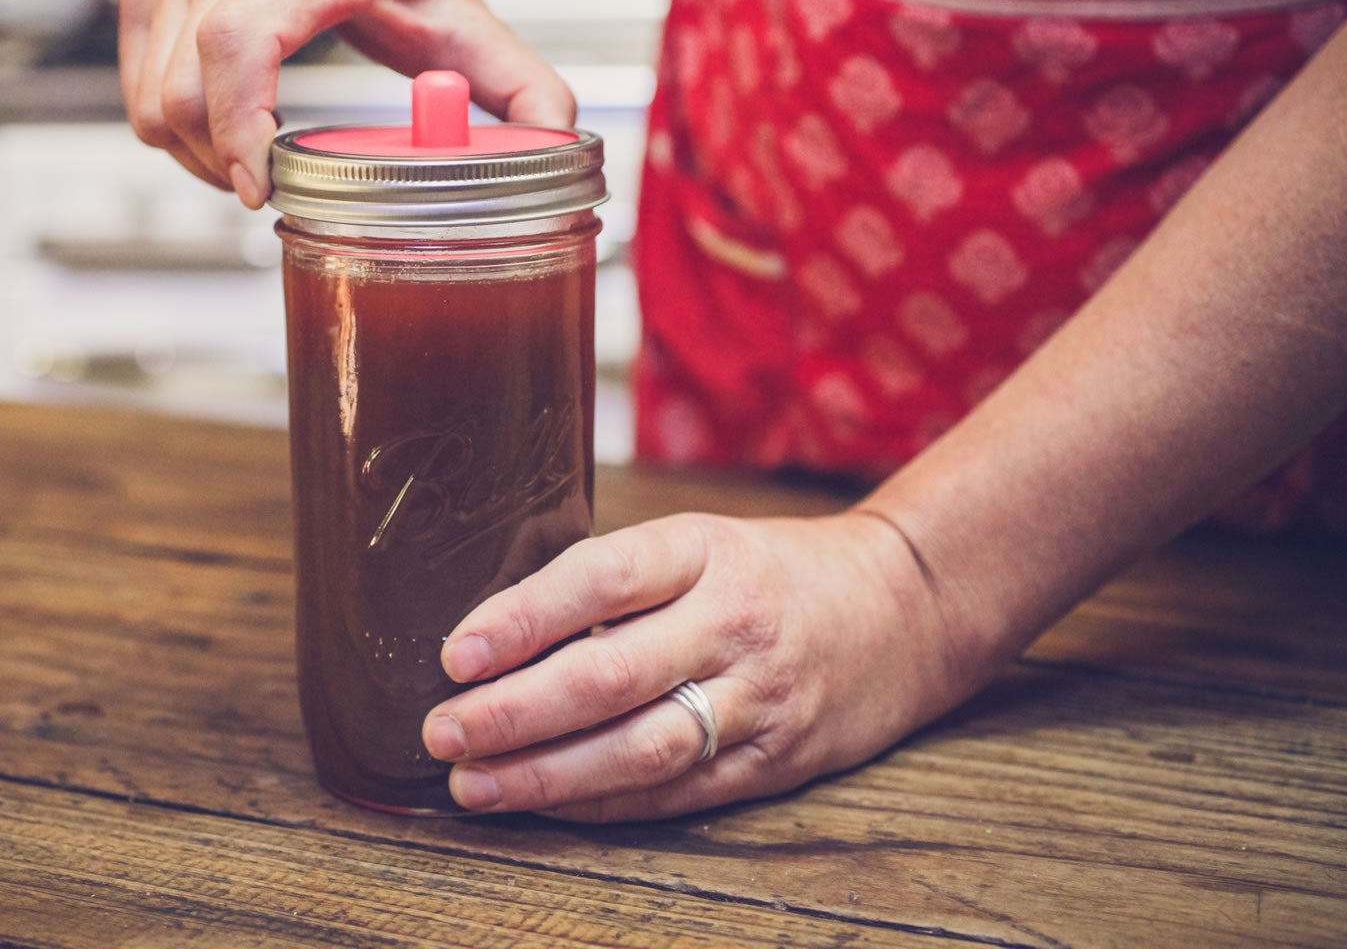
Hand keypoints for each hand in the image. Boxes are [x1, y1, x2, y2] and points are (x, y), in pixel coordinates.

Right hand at [117, 0, 572, 206]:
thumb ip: (521, 87)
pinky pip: (138, 96)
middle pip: (184, 92)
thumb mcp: (465, 14)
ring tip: (256, 170)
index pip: (239, 43)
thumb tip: (556, 153)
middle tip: (277, 194)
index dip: (239, 125)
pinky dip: (174, 138)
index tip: (264, 185)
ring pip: (153, 104)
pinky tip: (225, 141)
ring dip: (200, 160)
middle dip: (225, 166)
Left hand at [421, 511, 989, 821]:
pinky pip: (674, 792)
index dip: (522, 619)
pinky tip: (543, 804)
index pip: (601, 579)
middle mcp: (733, 622)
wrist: (903, 609)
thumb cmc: (771, 571)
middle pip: (611, 674)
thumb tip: (496, 634)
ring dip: (546, 773)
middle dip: (515, 711)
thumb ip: (615, 580)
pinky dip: (600, 804)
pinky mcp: (773, 761)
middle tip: (443, 730)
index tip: (455, 653)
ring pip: (639, 748)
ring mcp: (759, 697)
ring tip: (473, 782)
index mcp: (706, 550)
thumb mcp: (700, 542)